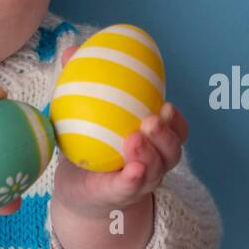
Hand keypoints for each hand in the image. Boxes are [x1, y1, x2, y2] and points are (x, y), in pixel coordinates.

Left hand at [52, 45, 188, 218]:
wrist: (77, 189)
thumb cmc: (89, 145)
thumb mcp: (84, 113)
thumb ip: (81, 83)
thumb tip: (72, 51)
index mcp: (152, 141)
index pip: (174, 131)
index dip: (176, 120)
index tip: (168, 104)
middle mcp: (153, 163)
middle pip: (171, 151)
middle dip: (166, 135)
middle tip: (152, 119)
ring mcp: (138, 183)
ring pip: (155, 170)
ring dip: (149, 155)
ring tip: (136, 139)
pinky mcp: (117, 197)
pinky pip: (129, 189)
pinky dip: (132, 179)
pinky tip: (131, 170)